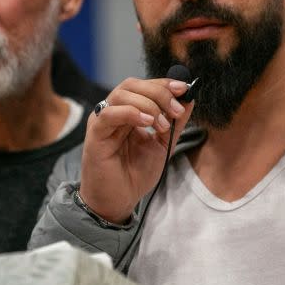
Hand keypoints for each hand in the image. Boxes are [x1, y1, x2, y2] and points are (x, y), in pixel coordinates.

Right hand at [79, 77, 193, 222]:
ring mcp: (102, 121)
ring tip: (161, 125)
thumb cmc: (136, 174)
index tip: (185, 89)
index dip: (164, 84)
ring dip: (147, 104)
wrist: (120, 200)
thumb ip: (175, 123)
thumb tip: (189, 98)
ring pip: (121, 95)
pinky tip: (147, 123)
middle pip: (132, 85)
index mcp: (128, 112)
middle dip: (159, 92)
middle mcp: (113, 112)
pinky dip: (130, 113)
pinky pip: (109, 114)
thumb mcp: (163, 145)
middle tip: (176, 110)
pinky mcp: (95, 134)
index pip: (144, 86)